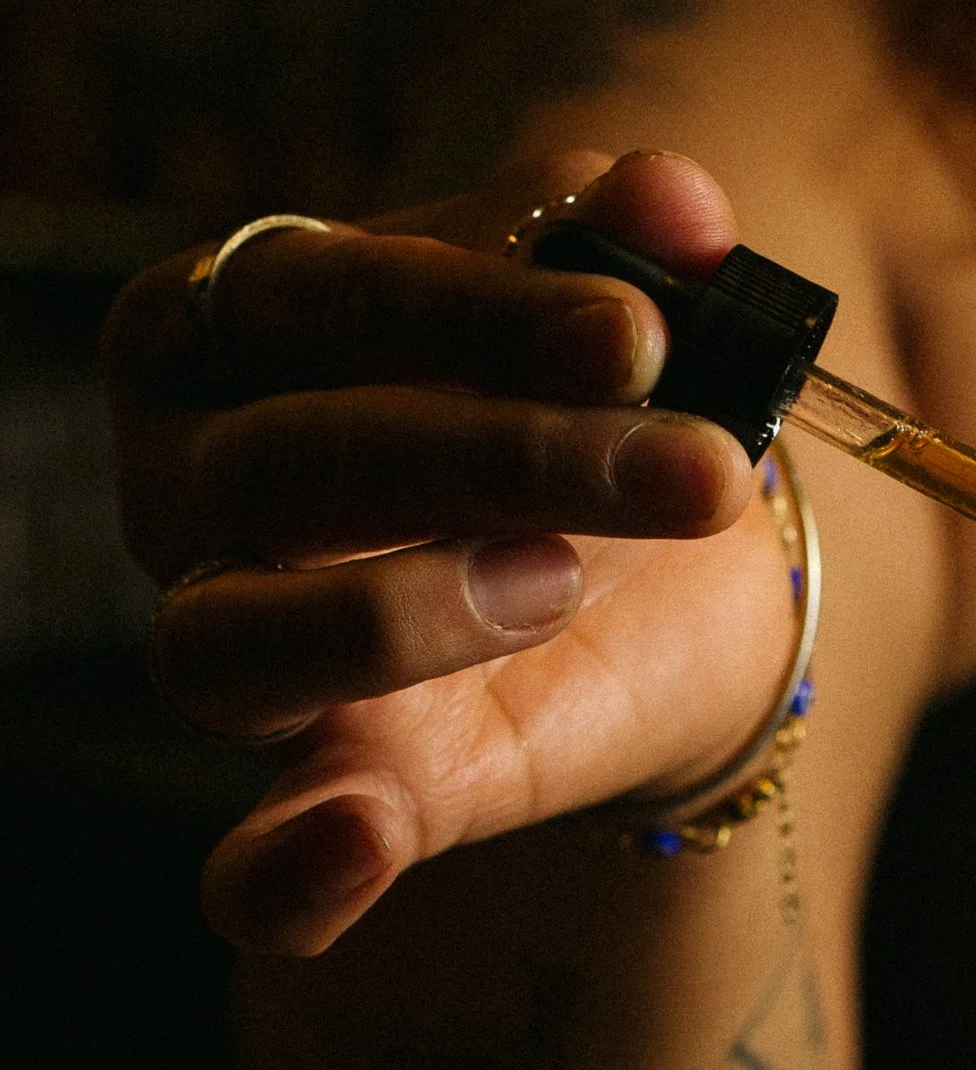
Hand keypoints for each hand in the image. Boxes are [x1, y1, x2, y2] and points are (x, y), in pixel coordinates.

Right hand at [108, 151, 795, 955]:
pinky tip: (349, 847)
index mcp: (232, 318)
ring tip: (559, 585)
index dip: (480, 309)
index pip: (321, 294)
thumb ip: (634, 240)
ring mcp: (235, 642)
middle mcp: (191, 485)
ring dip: (401, 615)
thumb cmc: (588, 392)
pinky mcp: (332, 792)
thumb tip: (676, 198)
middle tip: (691, 467)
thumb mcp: (617, 302)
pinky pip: (252, 866)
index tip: (641, 332)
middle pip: (293, 464)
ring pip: (227, 642)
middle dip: (510, 458)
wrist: (671, 567)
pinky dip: (282, 872)